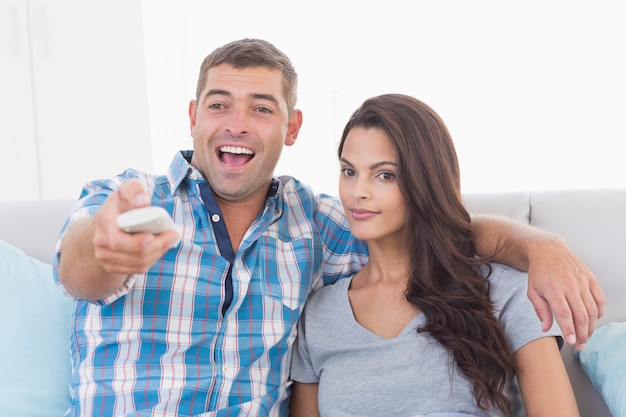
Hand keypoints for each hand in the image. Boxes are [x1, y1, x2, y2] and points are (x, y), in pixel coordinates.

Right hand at [92, 179, 179, 275]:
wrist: (110, 219)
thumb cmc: (123, 203)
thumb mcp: (128, 189)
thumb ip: (134, 189)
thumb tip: (142, 202)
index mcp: (104, 222)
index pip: (118, 241)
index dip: (138, 243)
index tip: (153, 235)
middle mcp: (101, 242)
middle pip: (135, 255)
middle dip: (158, 246)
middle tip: (173, 235)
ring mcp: (105, 257)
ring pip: (139, 264)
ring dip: (158, 253)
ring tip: (169, 240)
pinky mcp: (113, 266)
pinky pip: (138, 269)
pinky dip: (152, 259)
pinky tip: (159, 248)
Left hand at [526, 235, 605, 350]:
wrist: (549, 250)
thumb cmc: (539, 272)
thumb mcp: (532, 291)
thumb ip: (540, 310)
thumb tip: (545, 328)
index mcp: (553, 289)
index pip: (564, 314)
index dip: (569, 329)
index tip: (572, 341)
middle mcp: (570, 285)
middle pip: (581, 314)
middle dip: (582, 333)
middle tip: (580, 345)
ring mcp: (582, 281)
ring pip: (592, 309)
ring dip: (591, 326)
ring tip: (586, 337)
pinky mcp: (590, 278)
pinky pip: (600, 298)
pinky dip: (599, 311)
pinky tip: (594, 320)